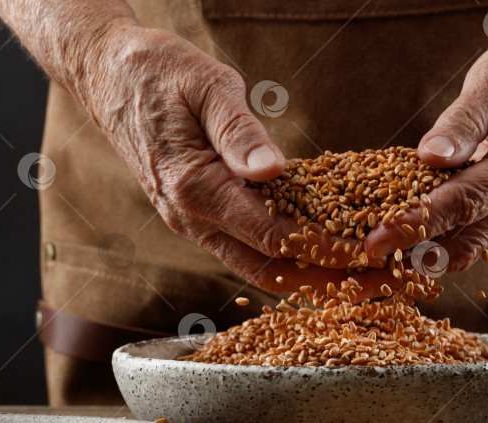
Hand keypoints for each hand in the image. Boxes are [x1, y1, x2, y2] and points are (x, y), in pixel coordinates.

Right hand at [86, 26, 397, 293]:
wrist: (109, 77)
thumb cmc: (159, 75)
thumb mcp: (205, 86)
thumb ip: (238, 132)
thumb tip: (273, 171)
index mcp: (195, 188)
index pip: (270, 233)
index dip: (322, 247)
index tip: (367, 253)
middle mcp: (190, 218)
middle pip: (266, 268)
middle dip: (325, 280)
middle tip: (377, 282)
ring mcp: (191, 223)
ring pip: (255, 268)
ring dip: (307, 278)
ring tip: (359, 278)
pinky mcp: (196, 217)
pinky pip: (244, 252)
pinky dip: (283, 261)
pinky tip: (316, 258)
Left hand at [366, 13, 487, 270]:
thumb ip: (464, 121)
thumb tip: (430, 156)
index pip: (464, 201)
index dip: (418, 223)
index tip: (377, 239)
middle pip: (468, 236)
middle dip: (415, 250)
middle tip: (369, 255)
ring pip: (473, 244)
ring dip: (428, 253)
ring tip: (382, 254)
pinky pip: (476, 231)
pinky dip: (442, 239)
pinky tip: (406, 238)